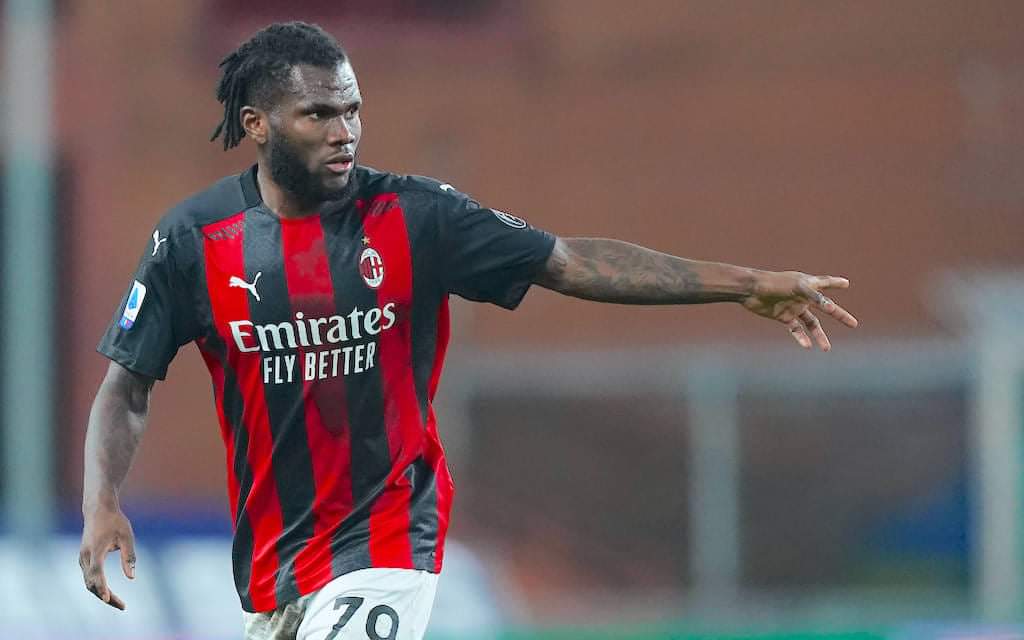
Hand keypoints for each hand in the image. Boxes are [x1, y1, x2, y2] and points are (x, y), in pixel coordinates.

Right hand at [79, 505, 135, 609]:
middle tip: (122, 607)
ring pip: (89, 582)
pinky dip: (97, 587)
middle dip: (106, 596)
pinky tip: (108, 593)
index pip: (96, 573)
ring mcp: (82, 558)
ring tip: (118, 603)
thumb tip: (131, 577)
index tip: (107, 598)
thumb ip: (129, 556)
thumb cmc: (115, 521)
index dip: (101, 586)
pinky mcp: (83, 558)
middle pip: (92, 582)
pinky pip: (88, 578)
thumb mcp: (127, 536)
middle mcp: (85, 556)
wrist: (97, 509)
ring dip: (101, 594)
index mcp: (96, 549)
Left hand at [741, 271, 857, 350]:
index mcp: (807, 284)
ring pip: (811, 323)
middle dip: (839, 315)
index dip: (835, 283)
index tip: (846, 283)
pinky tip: (807, 346)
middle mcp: (802, 296)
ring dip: (818, 335)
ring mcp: (793, 307)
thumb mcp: (798, 288)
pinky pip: (795, 329)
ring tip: (827, 348)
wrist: (751, 290)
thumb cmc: (775, 283)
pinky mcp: (783, 316)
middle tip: (853, 324)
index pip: (825, 283)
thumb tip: (830, 307)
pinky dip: (801, 337)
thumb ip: (815, 296)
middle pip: (825, 307)